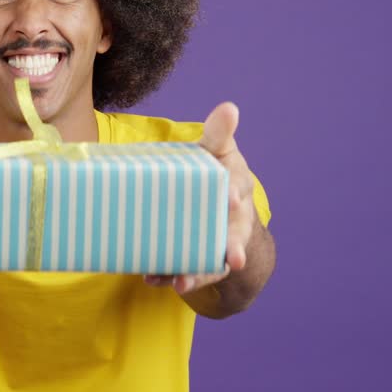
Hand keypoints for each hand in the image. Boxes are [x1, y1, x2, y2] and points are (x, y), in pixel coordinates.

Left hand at [145, 101, 257, 295]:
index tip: (231, 200)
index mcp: (235, 188)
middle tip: (233, 257)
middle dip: (233, 246)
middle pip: (235, 235)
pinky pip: (186, 272)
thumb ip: (219, 133)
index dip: (235, 195)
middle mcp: (233, 221)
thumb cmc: (213, 175)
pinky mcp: (198, 261)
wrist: (214, 208)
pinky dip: (170, 277)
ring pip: (212, 262)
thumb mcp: (217, 151)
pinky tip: (153, 279)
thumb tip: (230, 107)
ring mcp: (217, 244)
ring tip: (182, 283)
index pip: (238, 188)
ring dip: (198, 273)